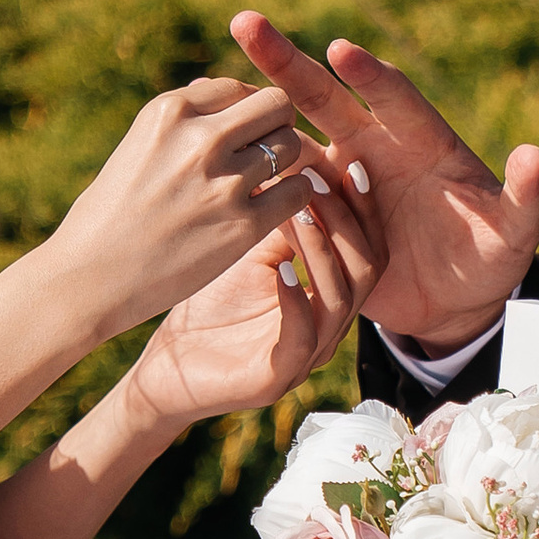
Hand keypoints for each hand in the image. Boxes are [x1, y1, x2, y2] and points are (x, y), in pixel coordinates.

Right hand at [51, 74, 307, 327]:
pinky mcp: (243, 226)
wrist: (86, 280)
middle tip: (263, 154)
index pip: (235, 88)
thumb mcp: (137, 148)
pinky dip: (295, 197)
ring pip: (292, 146)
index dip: (242, 112)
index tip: (236, 136)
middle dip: (275, 126)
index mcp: (169, 111)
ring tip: (264, 184)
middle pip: (276, 105)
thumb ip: (183, 122)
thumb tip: (226, 92)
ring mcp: (224, 183)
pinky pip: (299, 191)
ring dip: (285, 163)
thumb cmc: (106, 216)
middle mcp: (200, 139)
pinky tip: (274, 209)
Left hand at [130, 175, 385, 426]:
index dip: (366, 206)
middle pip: (369, 268)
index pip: (370, 246)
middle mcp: (331, 325)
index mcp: (333, 294)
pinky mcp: (277, 377)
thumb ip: (284, 218)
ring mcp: (308, 355)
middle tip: (315, 181)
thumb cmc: (210, 302)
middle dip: (346, 220)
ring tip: (298, 212)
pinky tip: (280, 268)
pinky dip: (295, 298)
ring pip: (342, 299)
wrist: (167, 365)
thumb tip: (303, 161)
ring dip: (322, 250)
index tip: (349, 163)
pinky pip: (303, 337)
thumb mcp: (252, 250)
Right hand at [230, 11, 538, 354]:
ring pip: (293, 138)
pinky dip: (257, 178)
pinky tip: (216, 163)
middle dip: (287, 62)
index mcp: (421, 140)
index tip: (341, 53)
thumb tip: (534, 156)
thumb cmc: (491, 255)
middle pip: (324, 97)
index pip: (393, 96)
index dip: (369, 76)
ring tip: (216, 91)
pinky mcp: (319, 214)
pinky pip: (283, 192)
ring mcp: (341, 179)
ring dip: (259, 116)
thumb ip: (525, 196)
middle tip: (248, 24)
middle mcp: (373, 146)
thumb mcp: (514, 232)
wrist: (455, 301)